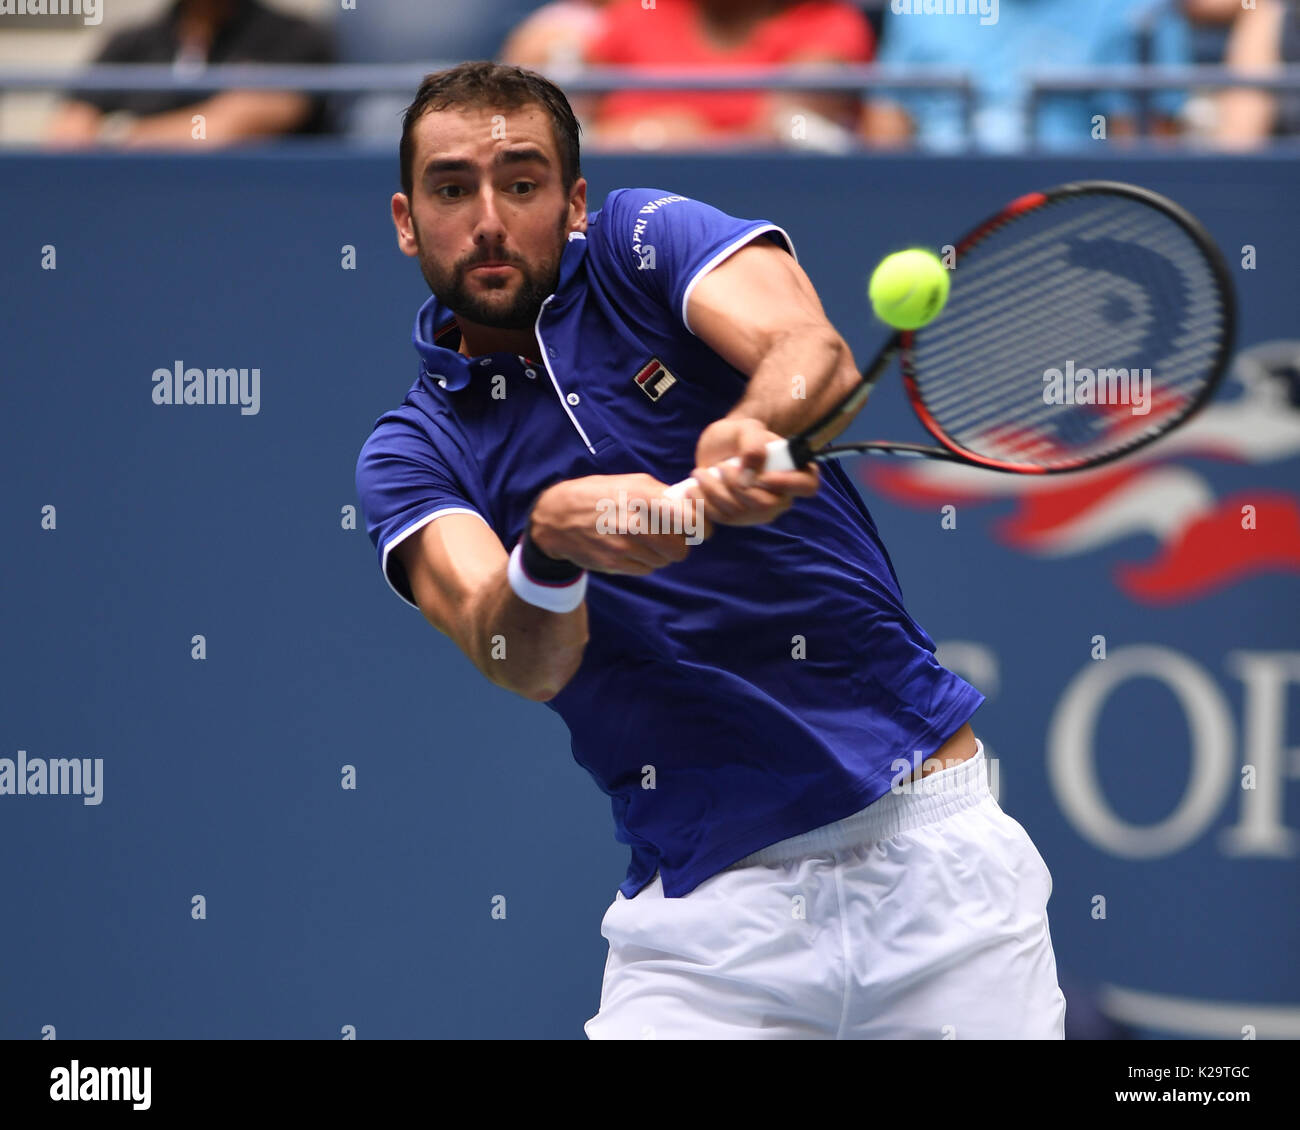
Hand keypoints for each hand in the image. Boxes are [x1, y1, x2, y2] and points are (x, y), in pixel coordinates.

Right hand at [529, 474, 711, 575]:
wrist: (557, 517)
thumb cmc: (599, 495)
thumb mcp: (630, 482)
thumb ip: (662, 494)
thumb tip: (692, 506)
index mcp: (644, 497)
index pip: (691, 521)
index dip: (701, 527)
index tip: (700, 527)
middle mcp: (635, 523)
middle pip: (680, 549)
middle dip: (680, 544)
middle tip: (671, 536)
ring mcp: (624, 547)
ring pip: (664, 562)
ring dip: (661, 554)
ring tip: (646, 540)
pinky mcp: (614, 564)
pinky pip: (645, 569)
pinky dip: (644, 562)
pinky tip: (632, 548)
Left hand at [688, 417, 819, 525]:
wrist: (717, 448)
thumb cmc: (738, 435)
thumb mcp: (746, 429)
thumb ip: (753, 443)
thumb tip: (752, 473)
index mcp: (794, 472)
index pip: (807, 486)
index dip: (788, 484)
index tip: (763, 475)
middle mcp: (781, 496)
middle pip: (766, 505)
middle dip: (737, 486)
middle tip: (720, 467)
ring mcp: (760, 511)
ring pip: (740, 513)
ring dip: (714, 492)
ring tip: (700, 473)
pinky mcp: (738, 519)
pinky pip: (722, 519)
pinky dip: (704, 503)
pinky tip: (694, 488)